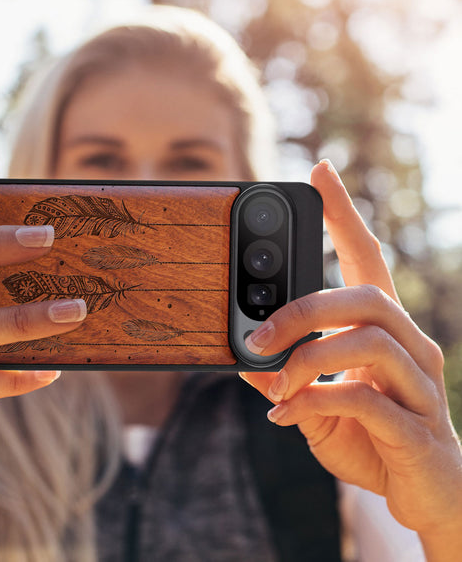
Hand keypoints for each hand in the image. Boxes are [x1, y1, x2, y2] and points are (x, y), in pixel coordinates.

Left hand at [240, 160, 461, 553]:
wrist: (426, 497)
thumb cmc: (372, 439)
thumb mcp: (316, 403)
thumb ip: (285, 378)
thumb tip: (242, 359)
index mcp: (384, 331)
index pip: (367, 258)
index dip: (344, 214)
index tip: (320, 171)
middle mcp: (411, 346)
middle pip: (366, 296)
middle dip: (303, 309)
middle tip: (257, 335)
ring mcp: (421, 385)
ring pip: (368, 341)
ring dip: (307, 359)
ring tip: (274, 384)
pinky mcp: (418, 428)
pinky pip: (366, 399)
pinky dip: (315, 401)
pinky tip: (287, 416)